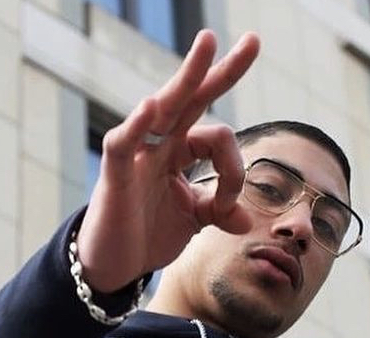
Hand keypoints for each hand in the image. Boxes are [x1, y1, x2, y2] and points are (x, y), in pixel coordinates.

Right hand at [77, 30, 259, 292]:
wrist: (116, 264)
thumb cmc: (148, 235)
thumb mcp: (192, 221)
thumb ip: (218, 212)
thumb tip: (248, 221)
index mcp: (180, 153)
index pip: (218, 139)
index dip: (233, 172)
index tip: (230, 208)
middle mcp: (160, 145)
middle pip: (192, 99)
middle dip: (221, 71)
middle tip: (253, 41)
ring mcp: (138, 155)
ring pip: (163, 107)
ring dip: (186, 76)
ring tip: (208, 43)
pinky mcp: (115, 174)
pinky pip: (123, 143)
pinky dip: (136, 125)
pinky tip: (150, 105)